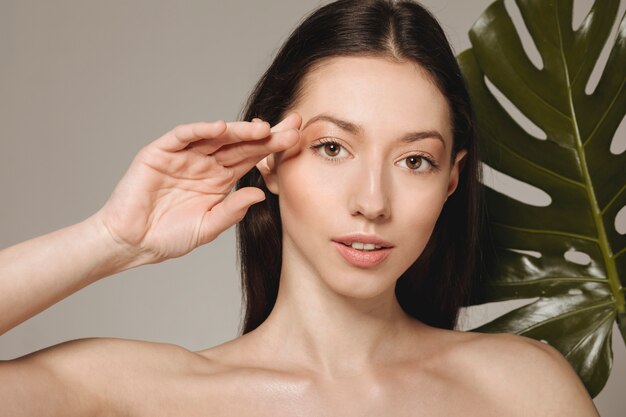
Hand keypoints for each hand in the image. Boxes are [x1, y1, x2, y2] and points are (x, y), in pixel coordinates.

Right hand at [93, 113, 301, 264]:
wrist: (131, 243)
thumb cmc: (168, 237)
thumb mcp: (208, 226)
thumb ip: (232, 210)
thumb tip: (258, 193)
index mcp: (219, 179)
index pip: (251, 158)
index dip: (272, 148)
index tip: (296, 140)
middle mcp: (205, 163)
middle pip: (239, 143)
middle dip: (265, 135)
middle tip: (292, 125)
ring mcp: (183, 156)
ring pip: (215, 137)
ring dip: (238, 130)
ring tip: (262, 128)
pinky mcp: (160, 153)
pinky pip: (183, 136)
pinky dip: (200, 130)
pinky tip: (221, 128)